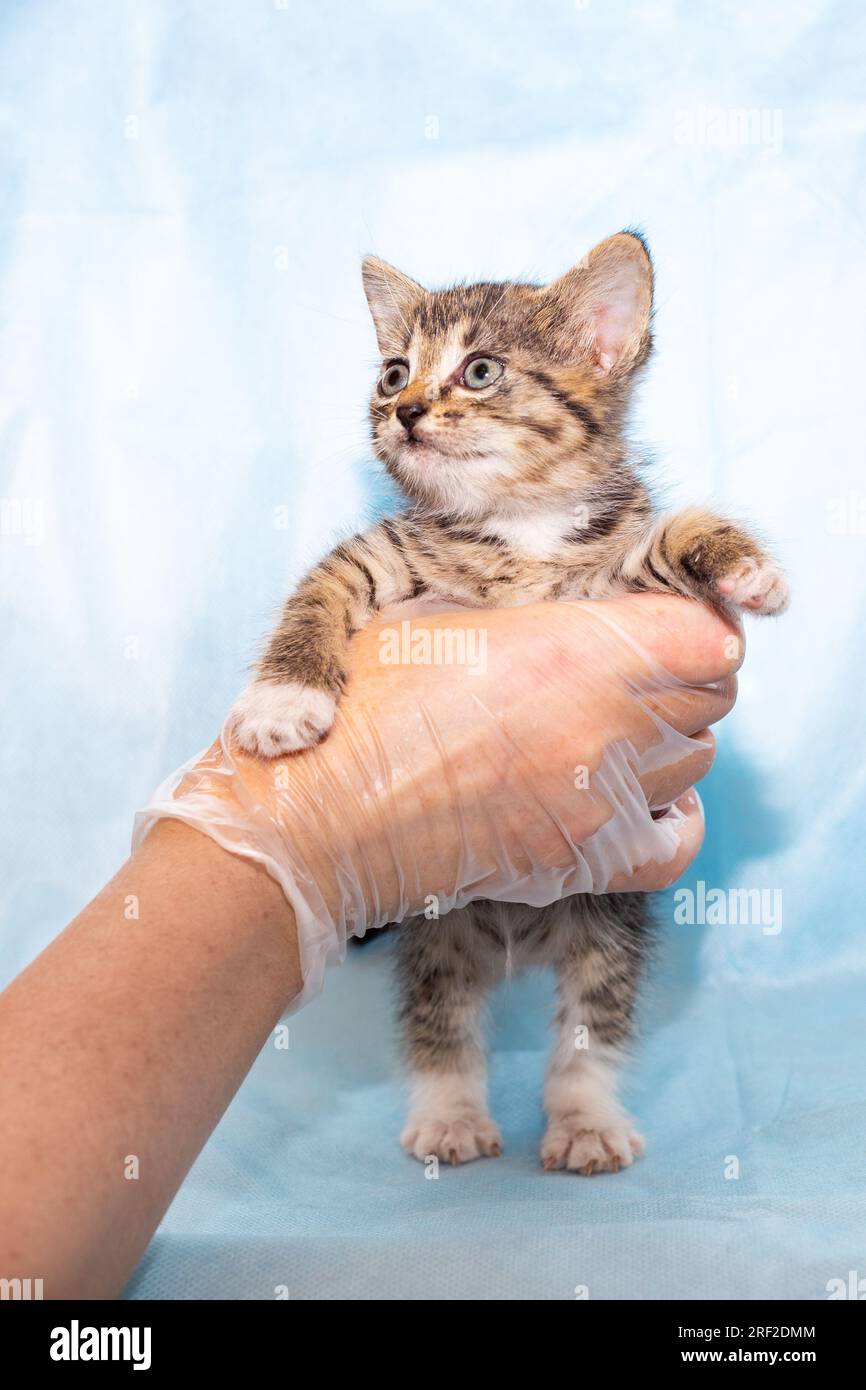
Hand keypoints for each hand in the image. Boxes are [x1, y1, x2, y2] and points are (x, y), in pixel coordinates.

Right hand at [135, 594, 740, 1000]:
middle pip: (711, 694)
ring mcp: (600, 805)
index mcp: (571, 651)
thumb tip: (586, 607)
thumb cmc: (360, 700)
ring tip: (607, 725)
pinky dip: (674, 813)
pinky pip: (680, 840)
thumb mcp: (432, 603)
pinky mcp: (583, 864)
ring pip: (697, 758)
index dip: (689, 621)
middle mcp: (604, 730)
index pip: (707, 634)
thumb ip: (530, 603)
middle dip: (678, 671)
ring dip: (666, 735)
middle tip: (624, 665)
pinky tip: (638, 794)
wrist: (318, 814)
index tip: (655, 620)